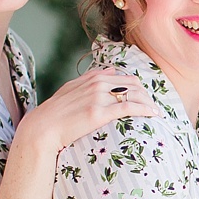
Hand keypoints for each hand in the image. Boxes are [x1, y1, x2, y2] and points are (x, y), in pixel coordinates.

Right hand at [21, 68, 156, 154]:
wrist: (42, 128)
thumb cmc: (56, 112)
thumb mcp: (72, 88)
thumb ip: (91, 78)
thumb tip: (112, 70)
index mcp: (93, 78)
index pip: (125, 77)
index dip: (139, 88)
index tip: (145, 98)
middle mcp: (97, 84)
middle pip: (133, 84)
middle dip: (146, 95)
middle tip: (154, 106)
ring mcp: (98, 97)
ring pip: (134, 94)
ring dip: (148, 103)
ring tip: (156, 112)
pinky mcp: (99, 113)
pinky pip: (128, 107)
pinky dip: (144, 109)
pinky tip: (153, 114)